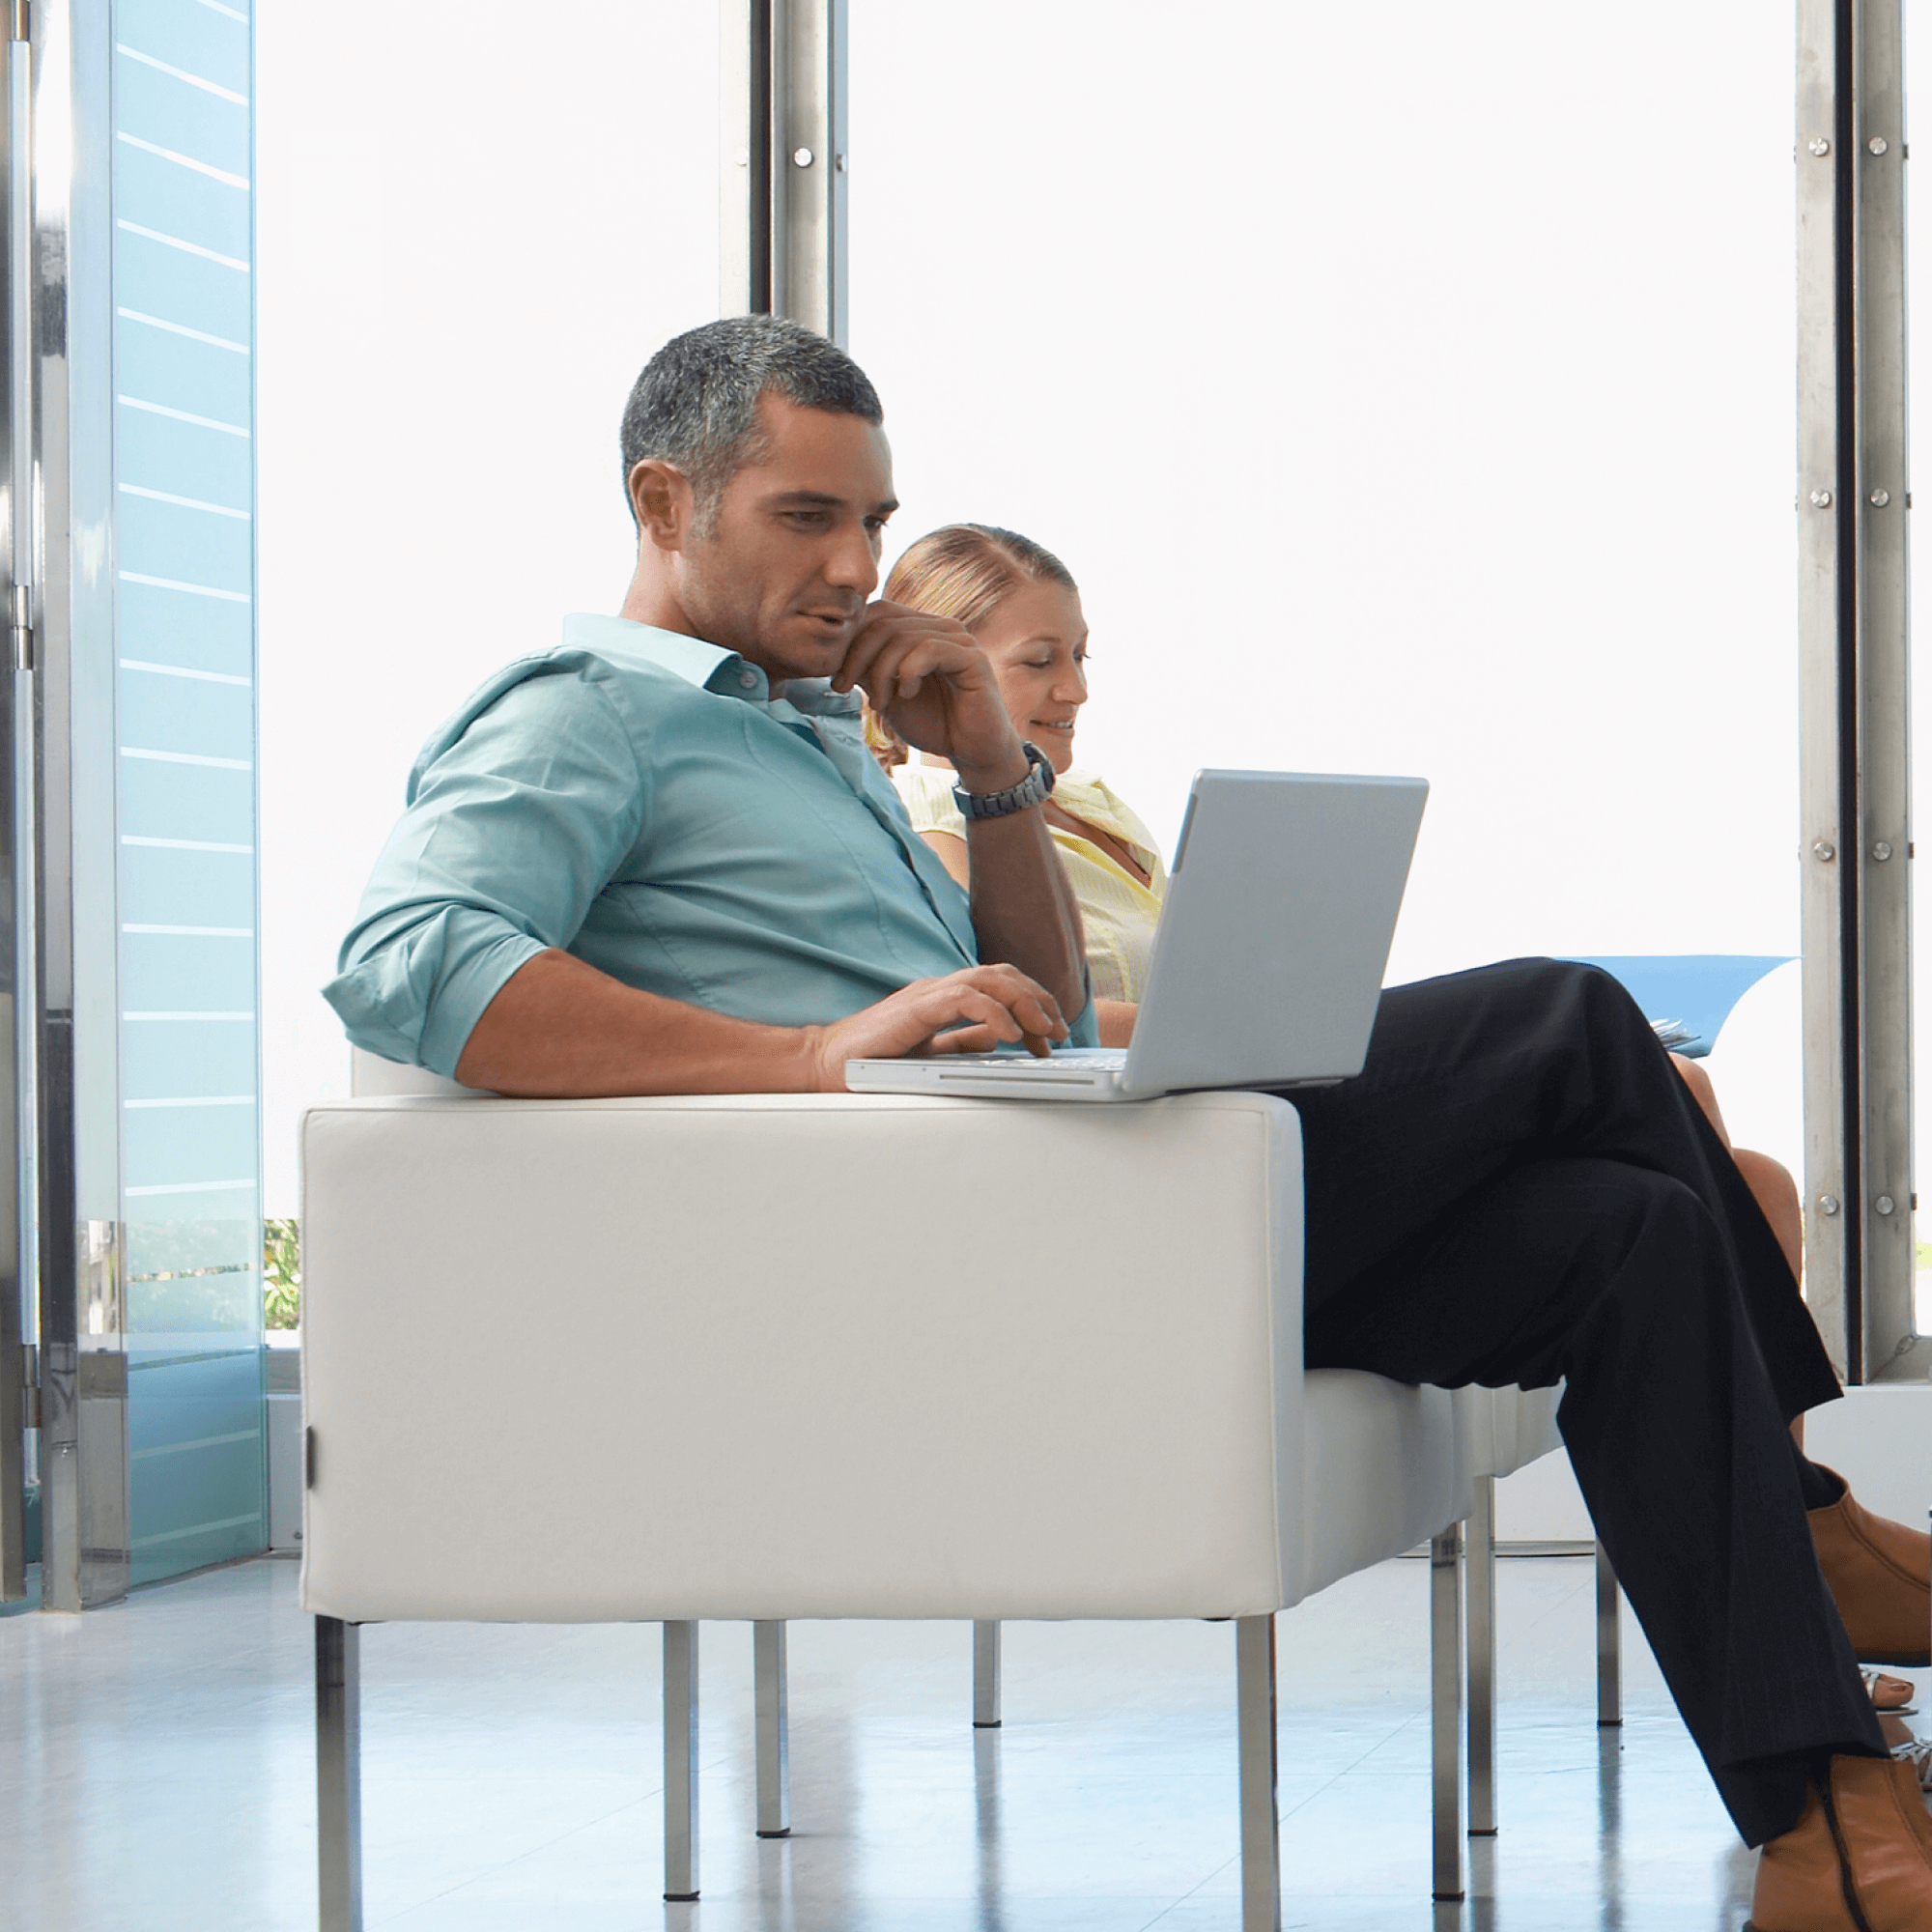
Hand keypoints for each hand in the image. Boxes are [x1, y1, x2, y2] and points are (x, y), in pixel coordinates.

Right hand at [803, 966, 1067, 1091]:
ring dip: (1024, 1003)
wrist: (825, 1064)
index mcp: (944, 997)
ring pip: (990, 979)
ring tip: (1044, 1031)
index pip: (1000, 984)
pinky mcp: (915, 1008)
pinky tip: (1012, 1034)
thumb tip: (1003, 1043)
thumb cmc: (871, 1061)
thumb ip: (964, 1043)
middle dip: (1038, 1000)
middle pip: (1003, 975)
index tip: (1051, 1034)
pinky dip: (994, 1013)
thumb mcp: (933, 1054)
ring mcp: (927, 994)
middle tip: (1059, 1032)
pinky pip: (964, 999)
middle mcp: (939, 989)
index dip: (1032, 1003)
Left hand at [832, 601, 1027, 785]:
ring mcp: (959, 639)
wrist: (971, 751)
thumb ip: (865, 671)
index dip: (849, 640)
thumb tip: (831, 653)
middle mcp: (941, 626)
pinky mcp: (972, 658)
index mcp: (921, 629)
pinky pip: (930, 649)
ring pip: (903, 636)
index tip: (835, 678)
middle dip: (857, 658)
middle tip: (845, 690)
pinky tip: (907, 694)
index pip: (876, 612)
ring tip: (881, 703)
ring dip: (881, 672)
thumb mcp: (887, 694)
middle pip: (884, 621)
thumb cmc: (933, 723)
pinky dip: (909, 672)